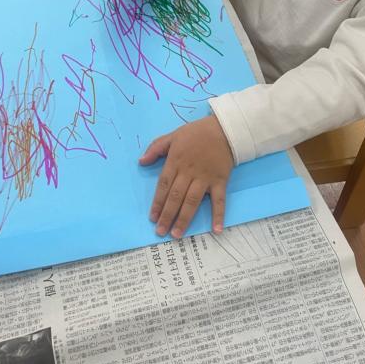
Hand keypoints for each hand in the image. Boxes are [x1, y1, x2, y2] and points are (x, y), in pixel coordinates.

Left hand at [139, 115, 233, 237]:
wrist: (223, 130)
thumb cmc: (196, 133)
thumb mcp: (172, 135)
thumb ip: (155, 148)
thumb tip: (141, 162)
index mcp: (175, 161)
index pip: (164, 185)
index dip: (157, 202)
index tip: (152, 217)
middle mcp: (188, 172)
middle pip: (176, 196)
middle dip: (167, 215)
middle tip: (160, 232)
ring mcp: (205, 178)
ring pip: (192, 201)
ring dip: (184, 218)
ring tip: (176, 234)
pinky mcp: (220, 181)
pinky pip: (219, 200)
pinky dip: (218, 215)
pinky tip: (216, 230)